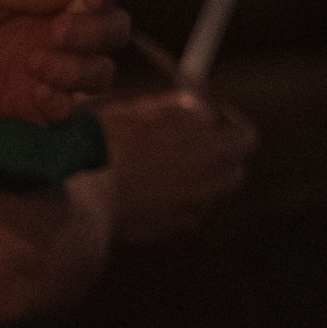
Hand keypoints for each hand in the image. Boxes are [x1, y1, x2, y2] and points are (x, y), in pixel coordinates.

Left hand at [0, 0, 130, 123]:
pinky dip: (60, 103)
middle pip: (114, 27)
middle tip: (53, 34)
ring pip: (99, 71)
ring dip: (79, 70)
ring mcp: (49, 59)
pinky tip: (33, 91)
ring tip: (35, 64)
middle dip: (94, 34)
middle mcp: (60, 17)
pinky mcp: (30, 97)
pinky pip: (67, 109)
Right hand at [100, 89, 255, 245]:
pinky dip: (179, 197)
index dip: (229, 122)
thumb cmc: (102, 143)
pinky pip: (189, 209)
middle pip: (235, 168)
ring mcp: (194, 208)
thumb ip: (175, 104)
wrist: (81, 193)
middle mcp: (210, 180)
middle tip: (196, 140)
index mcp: (209, 145)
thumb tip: (193, 99)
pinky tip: (150, 186)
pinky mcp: (175, 228)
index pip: (245, 136)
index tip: (211, 114)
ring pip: (212, 190)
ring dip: (201, 176)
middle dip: (221, 152)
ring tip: (167, 163)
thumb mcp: (138, 109)